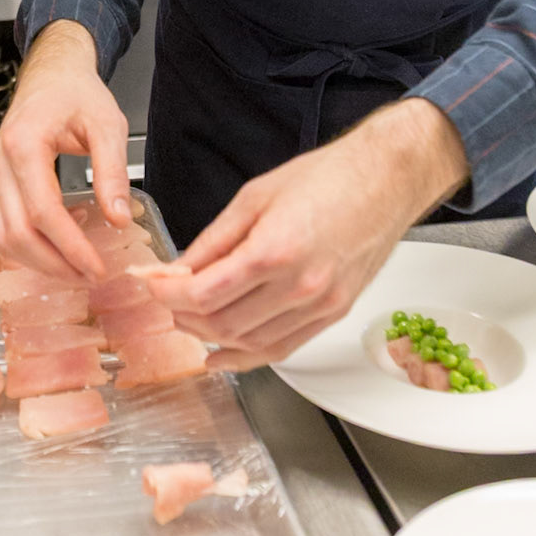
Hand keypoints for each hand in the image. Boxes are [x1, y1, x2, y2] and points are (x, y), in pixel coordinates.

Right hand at [0, 21, 131, 278]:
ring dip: (39, 261)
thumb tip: (118, 219)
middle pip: (17, 232)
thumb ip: (112, 171)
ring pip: (5, 235)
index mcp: (24, 145)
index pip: (42, 211)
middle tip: (90, 276)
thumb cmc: (77, 93)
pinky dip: (29, 247)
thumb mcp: (107, 124)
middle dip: (54, 263)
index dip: (70, 246)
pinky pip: (4, 226)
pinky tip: (58, 252)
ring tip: (76, 271)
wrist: (51, 73)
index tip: (97, 267)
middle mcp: (0, 163)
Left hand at [137, 98, 468, 367]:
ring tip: (189, 320)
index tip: (151, 283)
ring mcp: (320, 305)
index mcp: (274, 251)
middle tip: (165, 298)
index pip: (203, 294)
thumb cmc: (328, 177)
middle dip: (183, 315)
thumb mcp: (254, 197)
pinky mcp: (334, 313)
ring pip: (249, 344)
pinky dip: (247, 357)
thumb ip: (213, 241)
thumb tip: (179, 268)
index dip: (166, 294)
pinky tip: (223, 354)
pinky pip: (282, 349)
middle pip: (221, 324)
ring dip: (211, 338)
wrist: (385, 180)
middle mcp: (299, 286)